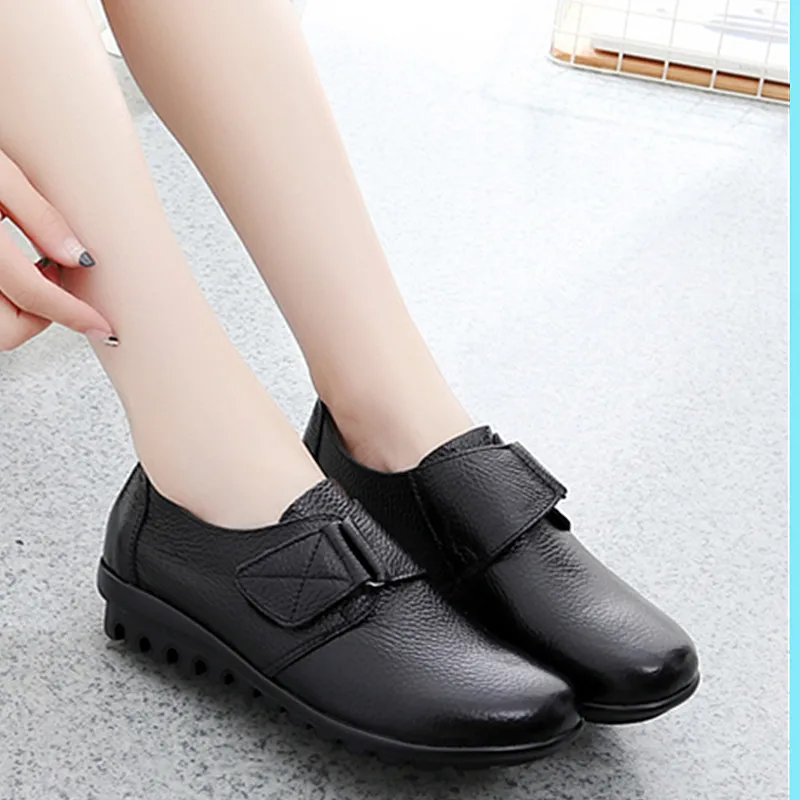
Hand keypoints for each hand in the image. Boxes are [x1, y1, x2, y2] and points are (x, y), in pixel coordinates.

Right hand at [0, 149, 113, 350]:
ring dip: (20, 311)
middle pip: (7, 332)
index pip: (32, 295)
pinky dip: (3, 302)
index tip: (100, 325)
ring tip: (30, 267)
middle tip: (53, 276)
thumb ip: (38, 216)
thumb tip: (79, 258)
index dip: (73, 314)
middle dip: (41, 316)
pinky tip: (8, 270)